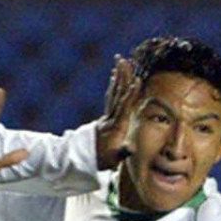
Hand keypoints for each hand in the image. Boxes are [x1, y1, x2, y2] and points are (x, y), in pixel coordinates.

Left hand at [95, 54, 143, 170]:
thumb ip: (122, 153)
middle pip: (118, 94)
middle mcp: (111, 118)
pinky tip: (114, 77)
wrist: (84, 159)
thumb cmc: (102, 160)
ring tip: (120, 62)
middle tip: (124, 61)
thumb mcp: (113, 159)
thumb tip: (130, 150)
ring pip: (114, 93)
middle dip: (122, 77)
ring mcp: (107, 116)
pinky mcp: (106, 116)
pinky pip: (110, 97)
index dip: (130, 94)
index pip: (124, 107)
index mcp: (116, 126)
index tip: (136, 81)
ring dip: (118, 77)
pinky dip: (113, 86)